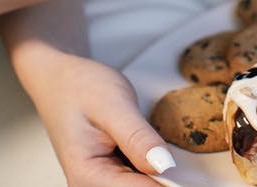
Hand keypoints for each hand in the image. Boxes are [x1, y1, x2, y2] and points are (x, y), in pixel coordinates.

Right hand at [17, 46, 171, 185]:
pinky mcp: (111, 174)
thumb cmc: (79, 87)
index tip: (196, 174)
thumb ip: (138, 138)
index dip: (173, 183)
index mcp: (87, 176)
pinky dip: (155, 166)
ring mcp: (101, 182)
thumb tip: (164, 166)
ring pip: (145, 185)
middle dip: (169, 177)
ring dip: (163, 172)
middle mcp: (92, 186)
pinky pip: (140, 177)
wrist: (60, 79)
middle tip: (179, 153)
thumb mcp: (113, 105)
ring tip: (165, 148)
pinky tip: (158, 150)